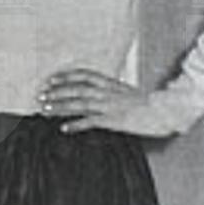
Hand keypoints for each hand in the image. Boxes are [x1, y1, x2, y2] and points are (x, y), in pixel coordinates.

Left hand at [37, 69, 169, 136]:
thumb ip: (110, 91)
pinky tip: (63, 128)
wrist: (163, 111)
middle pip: (76, 89)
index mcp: (110, 84)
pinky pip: (90, 122)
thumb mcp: (126, 92)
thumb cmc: (146, 104)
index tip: (52, 79)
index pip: (84, 75)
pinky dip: (76, 125)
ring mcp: (109, 106)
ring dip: (60, 107)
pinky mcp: (112, 120)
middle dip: (57, 92)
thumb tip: (95, 92)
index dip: (66, 76)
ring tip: (45, 110)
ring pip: (79, 104)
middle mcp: (107, 92)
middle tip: (41, 96)